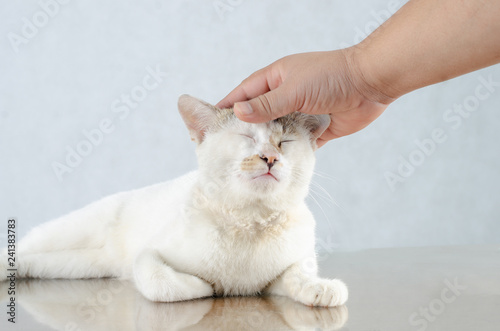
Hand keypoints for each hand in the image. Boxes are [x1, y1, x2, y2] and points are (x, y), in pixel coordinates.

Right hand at [216, 49, 393, 146]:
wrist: (371, 83)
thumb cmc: (331, 77)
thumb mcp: (294, 89)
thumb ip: (267, 104)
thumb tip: (238, 113)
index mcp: (276, 78)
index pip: (245, 94)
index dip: (229, 107)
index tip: (213, 123)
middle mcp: (286, 95)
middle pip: (260, 115)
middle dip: (247, 131)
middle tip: (229, 149)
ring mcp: (301, 113)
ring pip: (278, 132)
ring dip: (269, 145)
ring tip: (251, 162)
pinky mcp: (316, 129)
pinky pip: (298, 143)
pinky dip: (290, 153)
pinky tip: (279, 166)